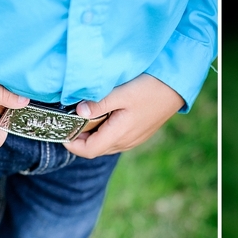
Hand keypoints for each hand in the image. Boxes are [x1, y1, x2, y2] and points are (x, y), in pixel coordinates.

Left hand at [63, 74, 183, 158]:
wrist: (177, 87)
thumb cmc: (150, 88)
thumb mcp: (121, 92)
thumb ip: (98, 103)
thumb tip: (78, 112)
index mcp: (119, 134)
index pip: (88, 150)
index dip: (71, 144)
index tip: (60, 130)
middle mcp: (126, 142)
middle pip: (95, 149)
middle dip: (79, 139)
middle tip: (69, 120)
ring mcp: (134, 139)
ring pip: (106, 145)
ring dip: (92, 135)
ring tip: (84, 117)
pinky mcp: (139, 134)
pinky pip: (116, 139)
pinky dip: (104, 132)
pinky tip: (104, 116)